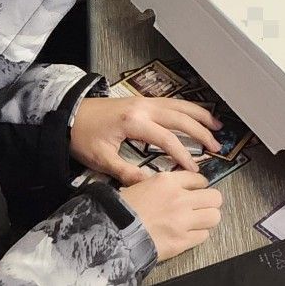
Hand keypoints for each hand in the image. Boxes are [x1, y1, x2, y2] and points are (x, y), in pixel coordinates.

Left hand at [71, 94, 221, 183]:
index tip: (194, 169)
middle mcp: (144, 107)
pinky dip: (188, 108)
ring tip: (216, 126)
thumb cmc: (82, 136)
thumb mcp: (101, 159)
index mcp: (134, 122)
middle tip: (216, 147)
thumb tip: (150, 184)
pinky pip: (172, 102)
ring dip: (199, 115)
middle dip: (200, 133)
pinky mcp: (142, 100)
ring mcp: (145, 101)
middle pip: (180, 118)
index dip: (183, 155)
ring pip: (179, 105)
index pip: (167, 139)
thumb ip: (127, 172)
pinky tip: (196, 115)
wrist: (68, 114)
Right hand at [117, 170, 222, 260]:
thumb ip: (164, 184)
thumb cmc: (121, 210)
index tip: (198, 190)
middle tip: (203, 206)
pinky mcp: (181, 241)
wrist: (111, 234)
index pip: (199, 179)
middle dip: (210, 201)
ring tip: (199, 220)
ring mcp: (182, 221)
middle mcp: (179, 199)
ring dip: (208, 218)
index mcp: (167, 182)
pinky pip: (204, 236)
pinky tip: (188, 233)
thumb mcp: (141, 185)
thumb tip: (179, 185)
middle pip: (214, 197)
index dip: (200, 186)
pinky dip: (198, 234)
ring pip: (214, 216)